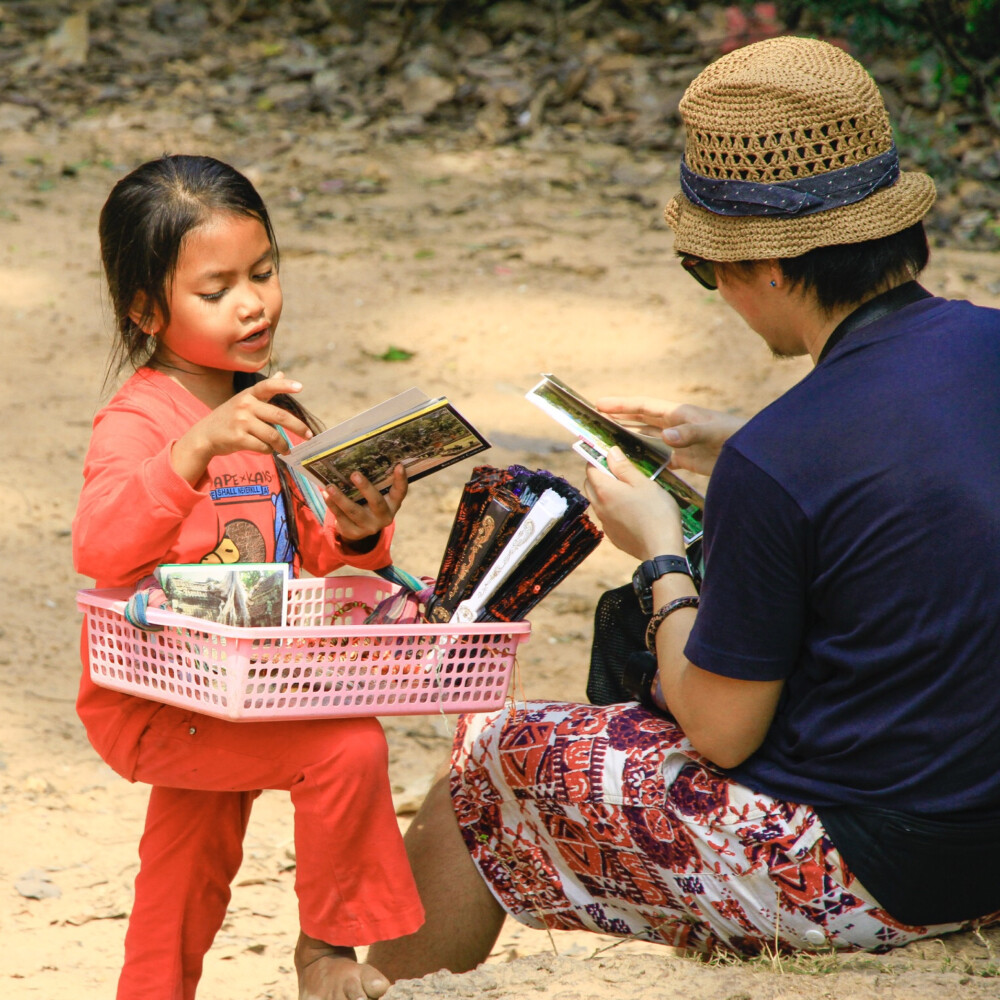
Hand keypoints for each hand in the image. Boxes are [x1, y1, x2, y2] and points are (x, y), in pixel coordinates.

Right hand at [172, 373, 312, 484]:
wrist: (204, 435)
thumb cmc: (229, 417)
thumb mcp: (244, 400)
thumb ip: (265, 391)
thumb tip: (282, 374)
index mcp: (248, 395)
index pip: (268, 386)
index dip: (284, 385)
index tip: (300, 387)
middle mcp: (245, 405)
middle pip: (279, 416)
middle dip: (298, 428)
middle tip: (309, 435)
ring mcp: (241, 422)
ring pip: (273, 435)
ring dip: (283, 445)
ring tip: (286, 449)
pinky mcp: (238, 438)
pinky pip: (263, 447)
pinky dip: (268, 451)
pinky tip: (267, 450)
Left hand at [322, 463, 407, 545]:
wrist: (359, 528)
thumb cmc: (369, 504)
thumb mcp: (377, 495)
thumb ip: (375, 483)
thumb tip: (359, 458)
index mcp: (393, 504)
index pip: (400, 492)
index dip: (401, 479)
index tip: (399, 465)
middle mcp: (384, 517)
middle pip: (376, 503)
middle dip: (365, 488)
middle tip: (354, 474)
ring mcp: (369, 527)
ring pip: (354, 512)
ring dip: (341, 498)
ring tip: (330, 487)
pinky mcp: (354, 532)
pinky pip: (341, 518)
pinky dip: (332, 505)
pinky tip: (325, 495)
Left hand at [585, 447, 684, 560]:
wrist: (661, 550)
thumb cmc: (656, 513)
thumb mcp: (644, 483)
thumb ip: (624, 467)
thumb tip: (610, 452)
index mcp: (604, 491)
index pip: (590, 468)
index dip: (599, 458)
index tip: (612, 455)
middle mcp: (599, 506)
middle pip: (590, 484)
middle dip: (601, 474)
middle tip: (621, 471)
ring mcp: (604, 523)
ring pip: (598, 500)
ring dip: (607, 492)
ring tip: (629, 490)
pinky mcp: (613, 535)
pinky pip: (607, 516)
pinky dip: (614, 508)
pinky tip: (632, 509)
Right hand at [596, 396, 745, 476]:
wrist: (756, 457)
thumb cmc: (738, 438)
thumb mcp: (713, 433)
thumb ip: (690, 434)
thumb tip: (665, 436)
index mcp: (678, 414)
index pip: (643, 406)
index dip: (621, 405)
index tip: (599, 404)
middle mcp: (676, 426)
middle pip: (641, 418)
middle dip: (619, 417)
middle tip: (595, 418)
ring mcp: (680, 442)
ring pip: (648, 436)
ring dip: (629, 436)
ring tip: (608, 437)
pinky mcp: (686, 458)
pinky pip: (659, 457)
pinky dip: (646, 459)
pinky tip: (634, 464)